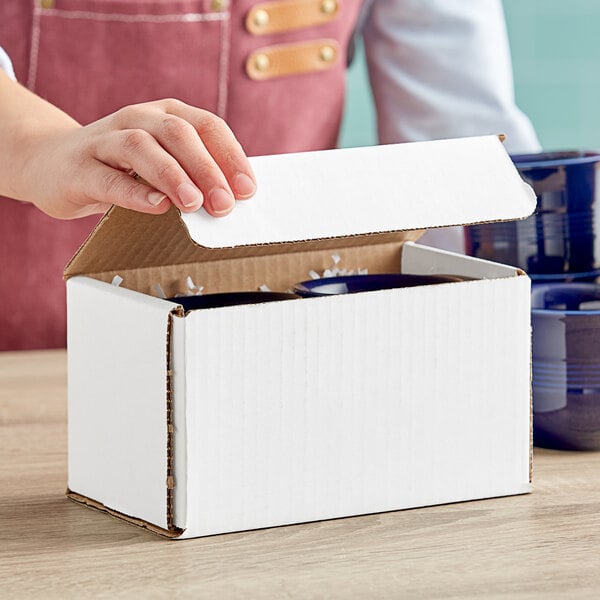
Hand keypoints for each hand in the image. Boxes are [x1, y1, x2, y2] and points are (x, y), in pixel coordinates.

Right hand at [0, 72, 255, 218]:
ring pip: (141, 146)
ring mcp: (105, 140)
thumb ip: (194, 174)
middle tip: (225, 204)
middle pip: (178, 133)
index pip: (207, 126)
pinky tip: (156, 206)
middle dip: (207, 168)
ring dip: (172, 175)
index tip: (247, 189)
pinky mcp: (80, 167)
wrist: (50, 162)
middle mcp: (137, 120)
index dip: (231, 156)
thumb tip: (234, 199)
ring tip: (193, 203)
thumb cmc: (118, 167)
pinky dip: (134, 192)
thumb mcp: (161, 163)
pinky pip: (109, 178)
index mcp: (164, 115)